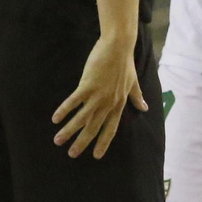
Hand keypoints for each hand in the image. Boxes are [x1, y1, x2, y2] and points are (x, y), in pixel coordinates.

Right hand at [52, 36, 147, 158]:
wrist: (118, 46)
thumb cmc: (125, 63)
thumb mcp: (133, 82)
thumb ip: (137, 97)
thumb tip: (145, 108)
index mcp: (119, 104)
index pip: (111, 128)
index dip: (104, 142)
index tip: (97, 155)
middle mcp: (108, 103)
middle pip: (94, 127)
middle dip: (82, 142)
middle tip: (72, 155)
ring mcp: (98, 95)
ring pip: (82, 118)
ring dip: (69, 130)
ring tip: (58, 141)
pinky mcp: (88, 85)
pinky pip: (74, 101)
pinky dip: (64, 110)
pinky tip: (55, 119)